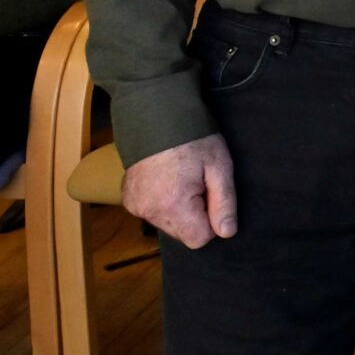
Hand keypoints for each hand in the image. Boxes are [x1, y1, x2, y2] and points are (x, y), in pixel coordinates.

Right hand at [122, 133, 238, 248]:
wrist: (158, 116)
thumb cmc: (194, 139)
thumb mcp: (220, 167)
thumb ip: (224, 203)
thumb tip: (226, 233)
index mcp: (173, 205)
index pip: (199, 239)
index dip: (212, 221)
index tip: (211, 195)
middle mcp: (149, 211)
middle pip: (183, 233)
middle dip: (196, 215)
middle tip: (198, 183)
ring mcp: (135, 206)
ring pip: (168, 224)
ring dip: (179, 209)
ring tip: (182, 179)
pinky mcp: (128, 200)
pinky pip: (153, 213)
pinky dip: (163, 203)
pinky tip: (168, 180)